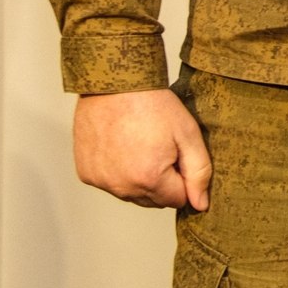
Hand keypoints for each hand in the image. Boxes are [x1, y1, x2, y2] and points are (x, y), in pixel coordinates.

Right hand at [74, 88, 212, 210]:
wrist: (115, 83)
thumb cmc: (152, 104)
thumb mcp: (188, 134)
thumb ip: (199, 172)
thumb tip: (200, 205)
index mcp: (150, 179)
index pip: (178, 199)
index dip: (182, 176)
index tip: (175, 153)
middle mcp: (122, 187)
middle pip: (153, 200)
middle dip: (161, 181)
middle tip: (158, 147)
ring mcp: (101, 181)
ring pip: (131, 194)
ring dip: (139, 178)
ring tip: (139, 145)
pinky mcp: (86, 174)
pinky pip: (110, 184)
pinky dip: (118, 172)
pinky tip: (121, 147)